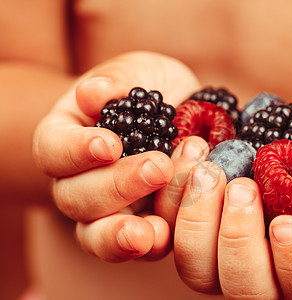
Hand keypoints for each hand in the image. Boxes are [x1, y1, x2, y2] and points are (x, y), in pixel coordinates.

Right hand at [32, 51, 199, 261]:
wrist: (184, 112)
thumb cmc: (151, 89)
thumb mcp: (140, 72)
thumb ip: (118, 81)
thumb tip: (92, 93)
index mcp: (69, 138)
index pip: (54, 149)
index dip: (76, 151)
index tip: (109, 144)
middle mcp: (80, 179)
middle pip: (75, 197)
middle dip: (116, 186)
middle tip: (158, 167)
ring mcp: (109, 209)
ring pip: (95, 234)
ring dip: (121, 234)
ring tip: (149, 231)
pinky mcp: (141, 226)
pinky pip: (135, 247)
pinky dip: (149, 246)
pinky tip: (165, 237)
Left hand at [168, 117, 291, 298]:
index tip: (284, 222)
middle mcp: (268, 276)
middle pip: (245, 289)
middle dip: (238, 238)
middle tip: (241, 186)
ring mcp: (224, 260)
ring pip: (197, 270)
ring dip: (197, 220)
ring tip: (209, 169)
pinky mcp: (194, 236)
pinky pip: (169, 233)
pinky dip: (172, 197)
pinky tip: (191, 154)